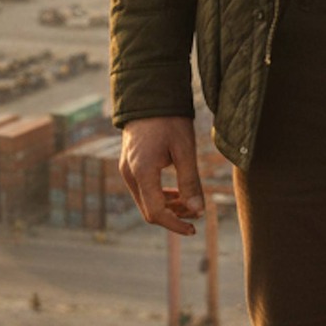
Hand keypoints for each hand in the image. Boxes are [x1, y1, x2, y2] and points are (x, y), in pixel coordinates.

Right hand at [119, 117, 204, 236]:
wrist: (149, 97)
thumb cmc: (169, 120)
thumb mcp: (185, 149)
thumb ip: (190, 181)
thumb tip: (198, 210)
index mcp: (142, 172)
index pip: (156, 212)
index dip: (175, 225)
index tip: (194, 228)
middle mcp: (129, 175)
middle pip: (149, 211)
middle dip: (173, 217)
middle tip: (197, 215)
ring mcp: (126, 171)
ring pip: (145, 202)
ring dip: (168, 208)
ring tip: (192, 205)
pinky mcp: (129, 166)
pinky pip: (143, 191)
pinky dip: (160, 197)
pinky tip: (178, 194)